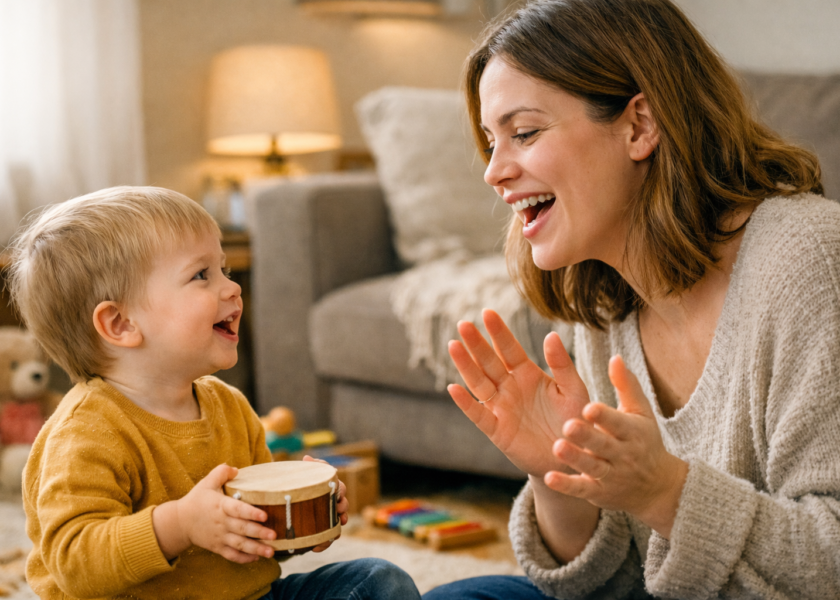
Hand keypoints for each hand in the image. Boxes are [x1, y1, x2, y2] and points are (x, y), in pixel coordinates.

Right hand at [176, 464, 277, 562]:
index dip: (251, 513)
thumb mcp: (207, 482)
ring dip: (256, 549)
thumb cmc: (197, 499)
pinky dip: (244, 558)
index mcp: (220, 506)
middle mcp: (222, 523)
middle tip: (274, 535)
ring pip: (239, 545)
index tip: (264, 516)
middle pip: (242, 529)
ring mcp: (220, 537)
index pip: (238, 509)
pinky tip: (257, 558)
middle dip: (259, 533)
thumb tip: (236, 470)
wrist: (180, 522)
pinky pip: (231, 555)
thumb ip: (221, 472)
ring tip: (271, 551)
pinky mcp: (217, 547)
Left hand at [302, 455, 347, 552]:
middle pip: (343, 505)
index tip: (338, 495)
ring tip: (332, 534)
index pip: (339, 487)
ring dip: (336, 529)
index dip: (340, 491)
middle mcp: (331, 503)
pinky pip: (326, 539)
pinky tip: (316, 548)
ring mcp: (327, 518)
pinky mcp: (321, 531)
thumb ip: (306, 469)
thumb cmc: (296, 488)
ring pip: (337, 524)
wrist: (284, 508)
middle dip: (342, 509)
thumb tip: (307, 457)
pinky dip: (323, 544)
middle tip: (339, 512)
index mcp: (328, 489)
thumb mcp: (299, 477)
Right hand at [447, 309, 589, 477]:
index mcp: (528, 374)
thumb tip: (552, 335)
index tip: (488, 312)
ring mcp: (501, 408)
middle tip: (463, 324)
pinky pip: (478, 415)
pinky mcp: (497, 431)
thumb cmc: (576, 421)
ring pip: (478, 383)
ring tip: (453, 345)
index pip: (510, 349)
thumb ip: (562, 365)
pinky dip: (465, 403)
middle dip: (476, 344)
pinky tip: (453, 388)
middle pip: (489, 362)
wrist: (574, 458)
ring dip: (466, 366)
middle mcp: (510, 388)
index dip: (499, 332)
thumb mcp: (574, 391)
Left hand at [544, 355, 687, 537]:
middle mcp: (622, 454)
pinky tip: (549, 478)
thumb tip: (615, 357)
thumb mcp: (640, 413)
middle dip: (588, 436)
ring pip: (592, 467)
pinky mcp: (598, 492)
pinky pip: (581, 489)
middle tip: (568, 425)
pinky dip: (566, 485)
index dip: (605, 416)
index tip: (589, 407)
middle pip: (603, 445)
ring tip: (557, 447)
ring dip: (575, 459)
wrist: (656, 487)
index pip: (618, 422)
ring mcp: (610, 474)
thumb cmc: (643, 440)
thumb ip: (626, 386)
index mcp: (632, 432)